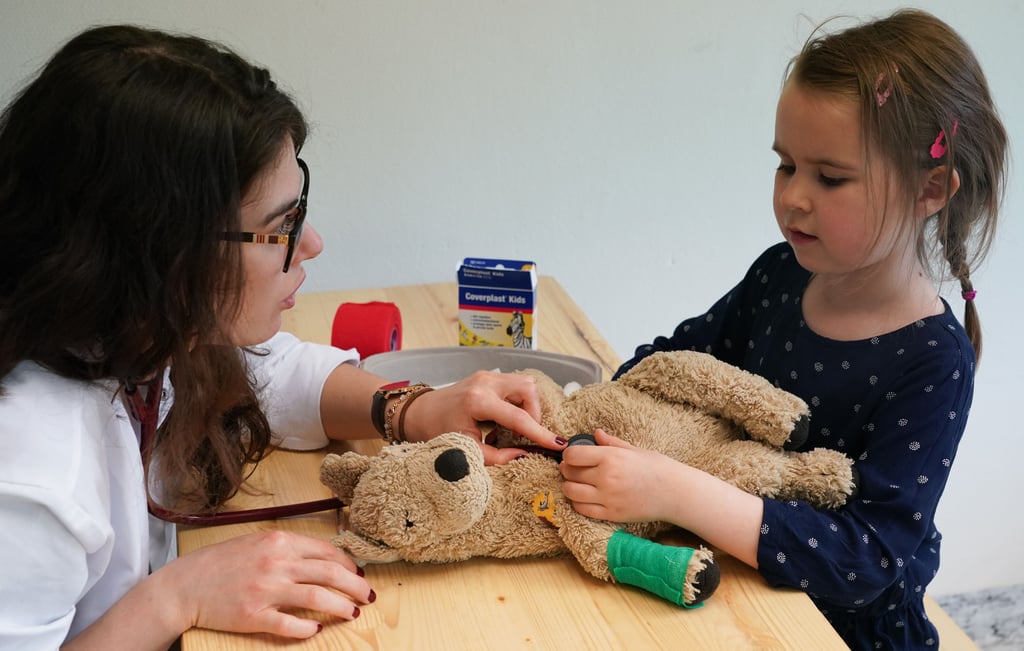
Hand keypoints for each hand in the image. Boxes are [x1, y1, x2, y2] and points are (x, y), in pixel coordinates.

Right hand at [164, 530, 373, 638]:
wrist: (184, 586)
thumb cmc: (220, 563)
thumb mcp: (256, 543)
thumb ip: (287, 548)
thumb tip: (321, 558)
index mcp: (279, 542)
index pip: (327, 551)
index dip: (349, 564)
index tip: (359, 573)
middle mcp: (276, 563)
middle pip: (330, 573)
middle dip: (356, 585)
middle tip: (368, 595)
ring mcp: (267, 590)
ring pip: (318, 598)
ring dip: (341, 607)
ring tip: (352, 612)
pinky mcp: (255, 616)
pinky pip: (292, 625)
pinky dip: (309, 628)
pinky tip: (316, 629)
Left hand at [404, 370, 564, 463]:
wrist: (417, 412)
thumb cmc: (437, 430)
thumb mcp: (467, 448)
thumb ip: (498, 456)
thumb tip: (525, 456)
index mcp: (478, 401)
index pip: (519, 418)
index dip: (540, 433)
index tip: (557, 444)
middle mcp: (485, 382)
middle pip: (528, 389)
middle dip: (533, 414)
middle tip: (522, 436)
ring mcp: (487, 376)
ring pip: (524, 384)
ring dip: (526, 407)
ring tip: (510, 429)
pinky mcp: (487, 376)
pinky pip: (514, 385)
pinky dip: (516, 403)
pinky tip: (502, 422)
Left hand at [559, 428, 677, 522]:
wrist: (675, 493)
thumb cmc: (657, 468)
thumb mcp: (634, 450)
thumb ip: (611, 443)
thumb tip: (595, 434)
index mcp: (611, 457)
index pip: (573, 455)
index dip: (569, 455)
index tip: (573, 456)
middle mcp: (606, 478)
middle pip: (570, 473)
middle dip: (567, 470)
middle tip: (572, 469)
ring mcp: (607, 498)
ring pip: (571, 493)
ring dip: (569, 487)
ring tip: (576, 484)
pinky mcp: (611, 514)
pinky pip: (582, 510)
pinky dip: (578, 503)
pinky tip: (584, 497)